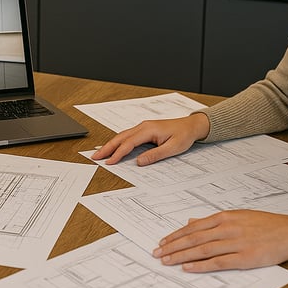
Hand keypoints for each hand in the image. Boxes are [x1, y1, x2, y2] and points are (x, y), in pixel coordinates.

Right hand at [91, 112, 209, 165]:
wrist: (191, 125)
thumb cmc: (183, 135)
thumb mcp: (173, 148)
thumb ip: (155, 155)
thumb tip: (139, 162)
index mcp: (148, 130)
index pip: (129, 143)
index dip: (118, 153)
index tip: (109, 161)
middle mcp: (143, 126)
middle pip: (121, 137)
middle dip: (107, 147)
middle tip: (96, 156)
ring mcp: (143, 127)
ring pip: (122, 136)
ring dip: (111, 144)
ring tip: (101, 153)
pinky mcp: (144, 130)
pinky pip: (128, 136)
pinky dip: (118, 142)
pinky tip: (114, 147)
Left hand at [154, 210, 287, 271]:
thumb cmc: (264, 224)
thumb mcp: (237, 216)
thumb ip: (213, 221)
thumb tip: (191, 222)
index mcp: (224, 217)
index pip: (193, 227)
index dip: (175, 235)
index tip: (162, 242)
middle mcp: (227, 228)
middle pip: (193, 238)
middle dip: (173, 246)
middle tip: (158, 253)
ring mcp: (235, 243)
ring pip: (202, 249)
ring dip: (181, 256)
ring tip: (167, 261)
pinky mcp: (244, 257)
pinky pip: (218, 262)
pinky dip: (201, 265)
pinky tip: (188, 267)